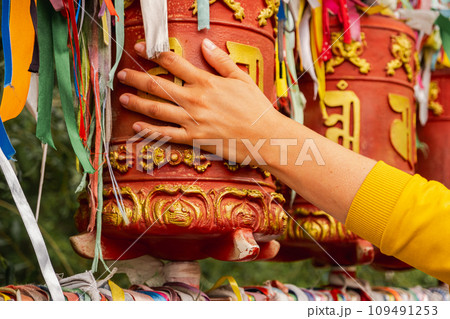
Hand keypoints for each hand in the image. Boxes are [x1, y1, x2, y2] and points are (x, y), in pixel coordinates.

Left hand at [117, 38, 287, 164]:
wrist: (265, 137)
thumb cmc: (256, 108)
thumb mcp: (242, 78)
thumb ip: (221, 61)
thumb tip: (205, 43)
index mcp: (206, 82)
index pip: (173, 62)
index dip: (154, 53)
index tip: (140, 47)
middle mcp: (194, 99)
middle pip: (158, 85)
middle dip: (137, 78)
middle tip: (122, 74)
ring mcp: (192, 120)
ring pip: (157, 109)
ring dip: (138, 102)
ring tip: (123, 97)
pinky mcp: (194, 138)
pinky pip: (167, 134)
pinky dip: (150, 131)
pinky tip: (137, 126)